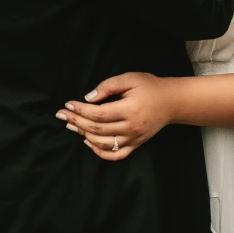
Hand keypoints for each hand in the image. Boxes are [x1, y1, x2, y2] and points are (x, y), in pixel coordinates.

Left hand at [55, 73, 174, 160]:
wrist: (171, 101)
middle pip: (97, 129)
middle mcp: (130, 127)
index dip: (80, 110)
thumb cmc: (150, 87)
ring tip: (71, 126)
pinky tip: (88, 142)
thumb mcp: (131, 78)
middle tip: (62, 115)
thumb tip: (88, 97)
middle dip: (76, 122)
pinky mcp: (136, 144)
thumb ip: (109, 85)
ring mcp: (133, 139)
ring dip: (83, 135)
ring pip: (103, 143)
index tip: (68, 104)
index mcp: (129, 109)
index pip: (98, 113)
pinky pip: (115, 154)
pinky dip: (99, 152)